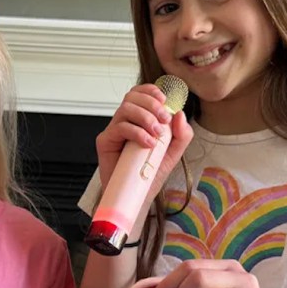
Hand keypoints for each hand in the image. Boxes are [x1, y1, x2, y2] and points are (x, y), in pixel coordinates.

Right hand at [96, 83, 193, 199]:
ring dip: (145, 117)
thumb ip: (181, 135)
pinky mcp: (105, 142)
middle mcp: (125, 122)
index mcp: (138, 120)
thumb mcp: (173, 153)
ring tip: (156, 134)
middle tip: (164, 120)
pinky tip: (147, 143)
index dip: (151, 91)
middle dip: (151, 104)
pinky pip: (119, 127)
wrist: (137, 197)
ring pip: (125, 108)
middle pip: (132, 97)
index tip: (165, 100)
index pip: (140, 94)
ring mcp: (114, 131)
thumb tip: (180, 115)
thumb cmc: (149, 175)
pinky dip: (136, 132)